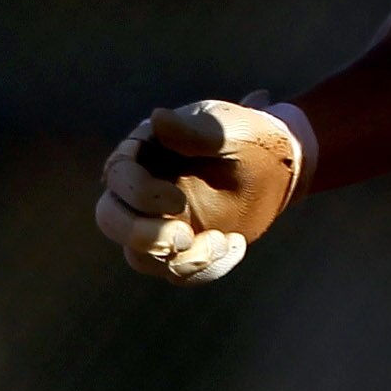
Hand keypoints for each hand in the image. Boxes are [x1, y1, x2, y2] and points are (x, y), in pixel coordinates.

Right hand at [96, 98, 305, 283]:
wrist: (279, 167)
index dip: (140, 194)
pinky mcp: (180, 249)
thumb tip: (156, 118)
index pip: (118, 177)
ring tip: (222, 242)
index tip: (177, 199)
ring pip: (139, 256)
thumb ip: (196, 131)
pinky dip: (203, 268)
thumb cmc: (249, 138)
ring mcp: (157, 222)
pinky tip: (235, 244)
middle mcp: (140, 189)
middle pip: (111, 220)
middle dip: (141, 235)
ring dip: (177, 260)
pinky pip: (176, 272)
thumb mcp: (229, 130)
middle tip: (184, 237)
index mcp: (144, 151)